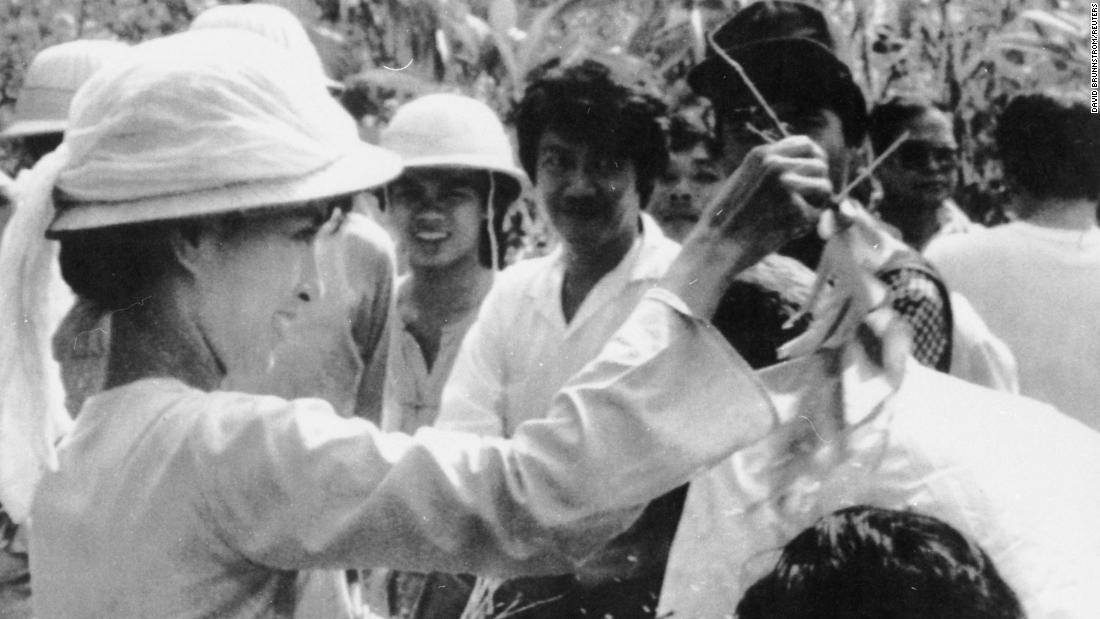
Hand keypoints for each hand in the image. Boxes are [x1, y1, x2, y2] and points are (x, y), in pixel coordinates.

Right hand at [663, 136, 831, 317]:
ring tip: (799, 215)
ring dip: (817, 202)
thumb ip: (768, 169)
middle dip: (819, 180)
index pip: (805, 144)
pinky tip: (786, 232)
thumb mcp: (741, 179)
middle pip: (819, 164)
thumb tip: (800, 165)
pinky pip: (816, 216)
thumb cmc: (724, 218)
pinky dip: (805, 225)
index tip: (813, 172)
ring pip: (824, 187)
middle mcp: (777, 165)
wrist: (717, 245)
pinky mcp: (797, 211)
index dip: (814, 158)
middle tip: (813, 198)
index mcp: (762, 154)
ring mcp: (788, 187)